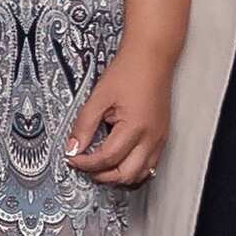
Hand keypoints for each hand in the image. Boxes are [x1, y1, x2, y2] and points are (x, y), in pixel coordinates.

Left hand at [67, 45, 170, 187]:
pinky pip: (150, 165)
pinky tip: (118, 162)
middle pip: (126, 174)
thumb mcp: (99, 97)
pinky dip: (133, 170)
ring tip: (100, 167)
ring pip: (140, 175)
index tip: (73, 158)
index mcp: (135, 127)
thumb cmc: (128, 72)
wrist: (152, 59)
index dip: (86, 163)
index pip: (107, 158)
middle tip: (84, 166)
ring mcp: (160, 140)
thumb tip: (73, 148)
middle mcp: (151, 138)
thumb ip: (84, 125)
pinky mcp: (162, 138)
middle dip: (102, 175)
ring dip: (118, 176)